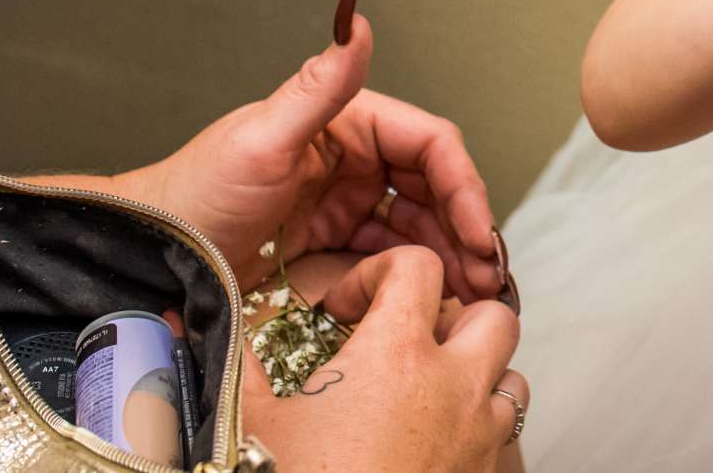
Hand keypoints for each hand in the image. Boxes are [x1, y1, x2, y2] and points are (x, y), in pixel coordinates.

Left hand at [119, 0, 506, 302]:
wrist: (145, 258)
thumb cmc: (193, 194)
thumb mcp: (261, 140)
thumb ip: (319, 85)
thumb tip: (359, 20)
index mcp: (349, 122)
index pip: (430, 144)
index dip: (464, 186)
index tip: (478, 233)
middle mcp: (354, 158)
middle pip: (435, 189)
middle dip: (466, 230)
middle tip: (488, 276)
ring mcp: (344, 204)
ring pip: (419, 227)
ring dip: (449, 258)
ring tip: (470, 296)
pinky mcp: (331, 246)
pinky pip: (389, 259)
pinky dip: (415, 277)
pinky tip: (432, 301)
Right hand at [241, 245, 526, 472]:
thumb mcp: (250, 425)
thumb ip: (235, 363)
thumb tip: (201, 322)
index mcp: (398, 352)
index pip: (419, 266)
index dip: (381, 273)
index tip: (346, 308)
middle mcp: (454, 384)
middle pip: (492, 315)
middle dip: (456, 320)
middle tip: (409, 345)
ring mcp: (478, 435)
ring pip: (512, 377)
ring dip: (480, 376)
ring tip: (429, 395)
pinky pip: (504, 437)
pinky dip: (481, 429)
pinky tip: (435, 446)